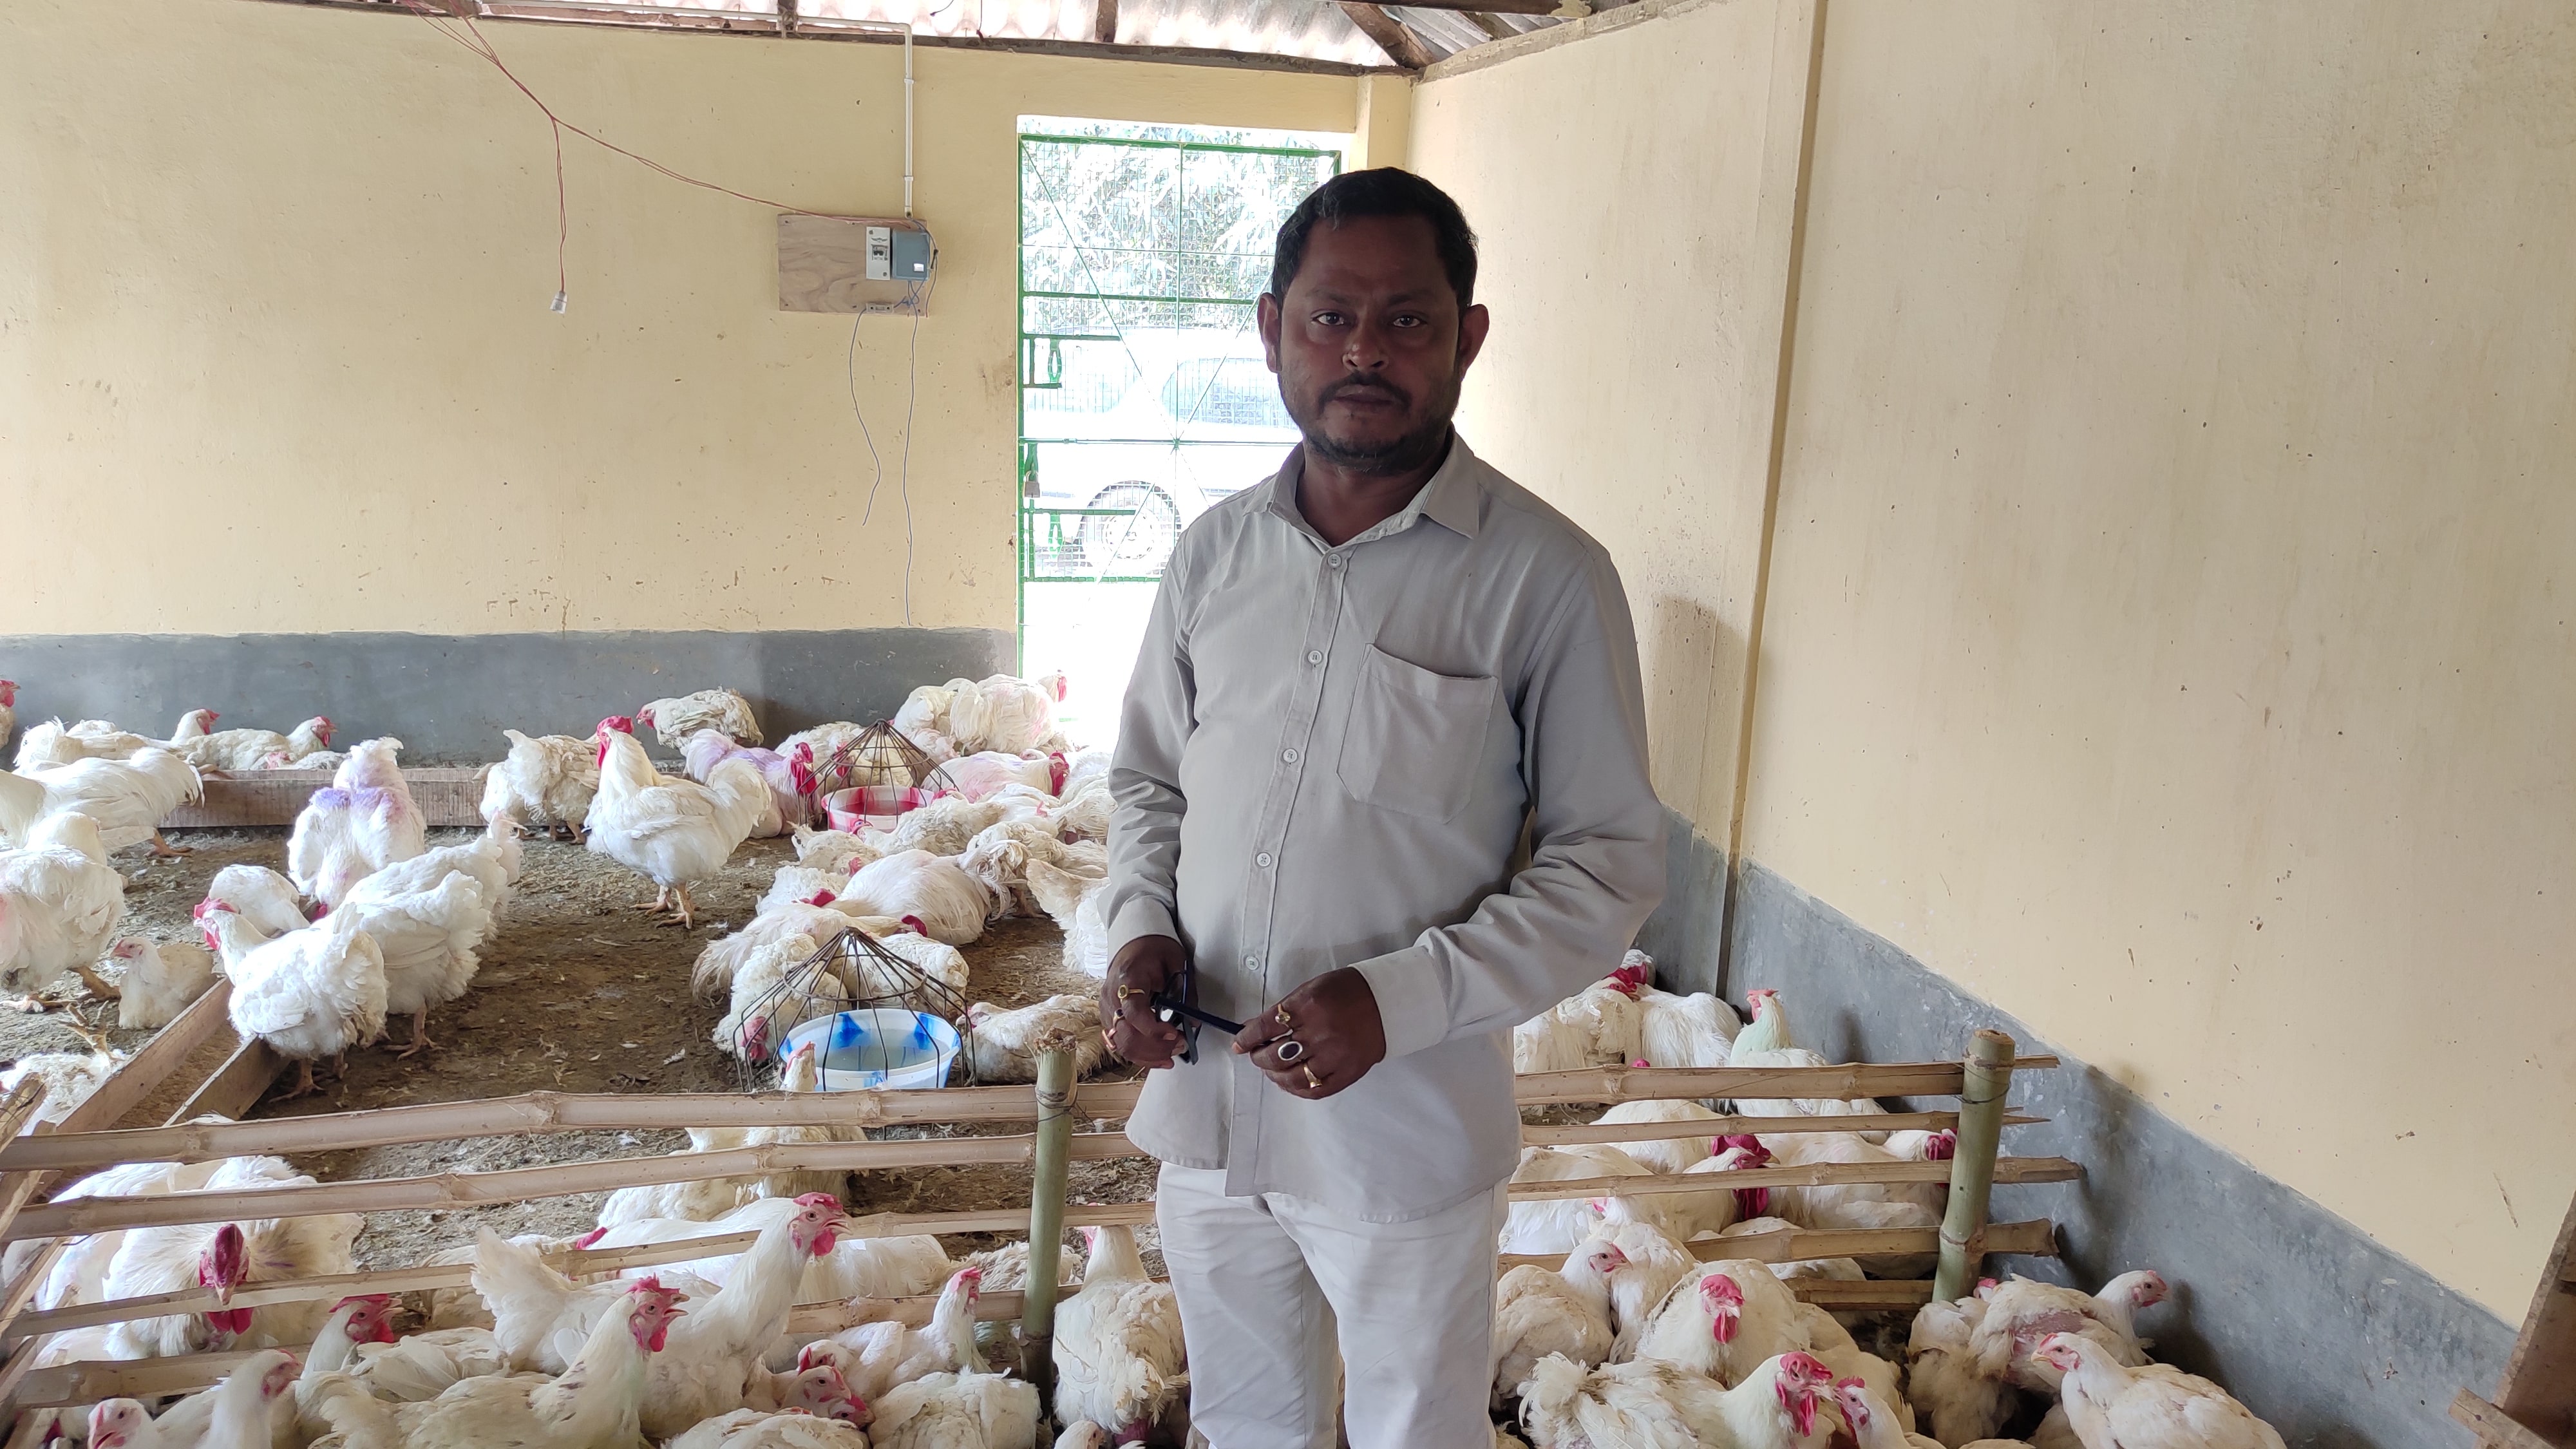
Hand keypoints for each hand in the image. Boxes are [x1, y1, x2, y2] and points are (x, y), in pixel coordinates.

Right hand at [1100, 935, 1187, 1069]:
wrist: (1133, 943)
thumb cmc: (1153, 949)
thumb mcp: (1176, 962)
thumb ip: (1186, 991)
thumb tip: (1193, 1022)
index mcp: (1128, 979)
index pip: (1134, 1012)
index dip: (1153, 1029)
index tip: (1175, 1033)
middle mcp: (1112, 997)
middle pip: (1126, 1035)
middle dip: (1155, 1047)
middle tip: (1181, 1045)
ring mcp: (1108, 1010)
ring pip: (1122, 1045)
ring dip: (1149, 1055)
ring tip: (1173, 1054)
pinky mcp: (1110, 1018)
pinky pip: (1120, 1043)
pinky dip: (1140, 1054)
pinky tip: (1159, 1057)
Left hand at [1233, 968, 1386, 1100]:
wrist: (1387, 1002)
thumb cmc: (1347, 991)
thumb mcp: (1312, 989)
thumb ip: (1284, 1010)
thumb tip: (1254, 1028)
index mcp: (1309, 1006)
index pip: (1266, 1027)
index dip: (1247, 1038)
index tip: (1239, 1043)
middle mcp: (1320, 1033)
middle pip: (1275, 1055)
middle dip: (1258, 1057)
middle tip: (1256, 1055)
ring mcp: (1334, 1056)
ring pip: (1291, 1077)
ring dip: (1274, 1075)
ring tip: (1271, 1070)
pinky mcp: (1347, 1073)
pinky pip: (1314, 1089)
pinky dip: (1296, 1089)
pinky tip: (1290, 1081)